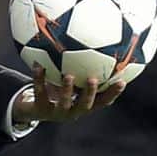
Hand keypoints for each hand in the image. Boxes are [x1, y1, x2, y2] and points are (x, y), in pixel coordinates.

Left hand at [11, 65, 125, 123]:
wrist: (34, 109)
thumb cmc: (58, 90)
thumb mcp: (73, 81)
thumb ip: (84, 69)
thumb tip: (101, 44)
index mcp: (83, 105)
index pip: (102, 101)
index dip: (112, 93)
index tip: (122, 82)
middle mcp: (72, 111)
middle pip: (85, 105)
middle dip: (90, 93)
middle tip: (93, 79)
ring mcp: (56, 112)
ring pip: (64, 102)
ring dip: (67, 90)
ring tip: (68, 76)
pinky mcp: (40, 109)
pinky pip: (40, 92)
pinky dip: (39, 79)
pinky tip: (39, 65)